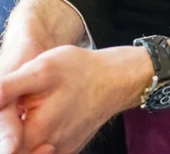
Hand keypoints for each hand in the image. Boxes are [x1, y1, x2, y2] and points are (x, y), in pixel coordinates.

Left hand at [0, 44, 153, 153]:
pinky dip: (34, 141)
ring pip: (29, 151)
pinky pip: (43, 151)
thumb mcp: (42, 69)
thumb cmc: (79, 70)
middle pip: (14, 149)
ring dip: (20, 136)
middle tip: (23, 102)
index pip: (4, 143)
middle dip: (10, 132)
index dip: (3, 127)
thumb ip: (9, 88)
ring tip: (29, 110)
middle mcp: (46, 151)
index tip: (12, 105)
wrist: (114, 79)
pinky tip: (37, 119)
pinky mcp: (65, 151)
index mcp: (34, 133)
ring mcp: (57, 153)